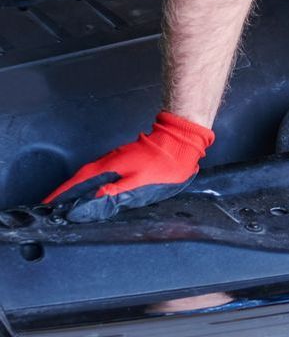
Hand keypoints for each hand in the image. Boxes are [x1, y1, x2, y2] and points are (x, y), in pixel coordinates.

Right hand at [44, 111, 213, 221]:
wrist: (182, 139)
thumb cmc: (163, 163)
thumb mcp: (138, 183)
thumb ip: (113, 195)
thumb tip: (87, 206)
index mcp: (107, 168)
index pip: (76, 184)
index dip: (60, 196)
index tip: (46, 206)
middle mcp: (107, 162)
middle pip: (79, 180)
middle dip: (64, 194)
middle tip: (52, 209)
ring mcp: (115, 159)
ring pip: (89, 176)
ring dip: (76, 189)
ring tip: (67, 204)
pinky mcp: (124, 159)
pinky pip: (100, 173)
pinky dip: (90, 184)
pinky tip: (93, 192)